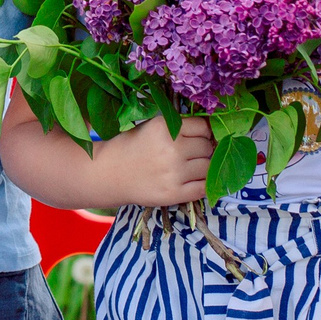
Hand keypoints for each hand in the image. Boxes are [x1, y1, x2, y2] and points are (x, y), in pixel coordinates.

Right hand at [97, 116, 213, 207]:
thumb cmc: (133, 146)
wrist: (109, 173)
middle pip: (207, 147)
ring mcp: (174, 173)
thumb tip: (211, 132)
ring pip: (208, 167)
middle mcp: (171, 149)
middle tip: (191, 152)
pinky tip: (194, 180)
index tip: (198, 136)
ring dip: (203, 166)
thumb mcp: (153, 126)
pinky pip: (203, 188)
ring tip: (189, 166)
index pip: (203, 126)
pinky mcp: (174, 193)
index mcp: (165, 127)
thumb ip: (179, 126)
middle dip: (203, 148)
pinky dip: (203, 184)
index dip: (203, 131)